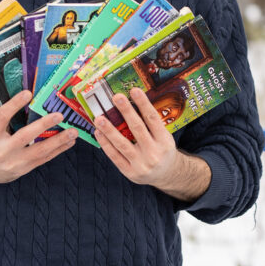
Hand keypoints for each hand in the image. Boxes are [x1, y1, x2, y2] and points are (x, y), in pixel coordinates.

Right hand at [0, 90, 75, 188]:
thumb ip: (3, 120)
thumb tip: (26, 102)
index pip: (2, 117)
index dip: (15, 104)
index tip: (28, 93)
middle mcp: (1, 150)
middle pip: (24, 136)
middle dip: (44, 125)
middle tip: (60, 115)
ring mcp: (13, 163)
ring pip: (39, 151)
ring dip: (59, 141)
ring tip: (73, 132)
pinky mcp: (22, 170)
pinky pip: (43, 160)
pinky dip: (57, 150)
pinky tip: (68, 143)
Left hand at [94, 88, 209, 200]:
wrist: (166, 175)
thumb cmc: (162, 150)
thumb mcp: (164, 137)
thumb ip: (151, 124)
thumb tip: (132, 103)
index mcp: (164, 141)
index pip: (152, 119)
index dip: (143, 104)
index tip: (134, 90)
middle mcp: (153, 153)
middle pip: (137, 128)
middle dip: (126, 112)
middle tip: (116, 97)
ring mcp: (141, 164)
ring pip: (122, 144)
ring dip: (109, 130)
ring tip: (98, 118)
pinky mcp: (130, 172)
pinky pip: (115, 156)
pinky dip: (105, 144)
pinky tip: (98, 133)